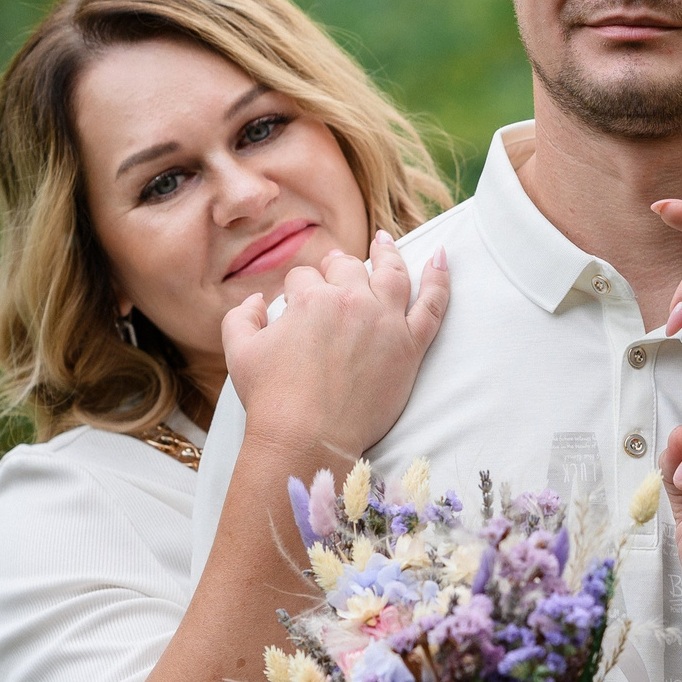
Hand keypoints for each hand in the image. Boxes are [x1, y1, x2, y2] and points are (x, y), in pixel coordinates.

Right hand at [222, 232, 448, 459]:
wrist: (307, 439)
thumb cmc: (272, 400)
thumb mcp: (239, 353)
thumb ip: (242, 318)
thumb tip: (258, 300)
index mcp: (311, 299)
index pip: (304, 278)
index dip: (297, 289)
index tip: (295, 303)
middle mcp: (352, 301)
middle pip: (347, 269)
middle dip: (337, 267)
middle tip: (336, 268)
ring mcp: (385, 322)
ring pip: (392, 274)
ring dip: (388, 254)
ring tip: (385, 242)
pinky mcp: (410, 347)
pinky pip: (433, 305)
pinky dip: (440, 278)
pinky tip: (442, 257)